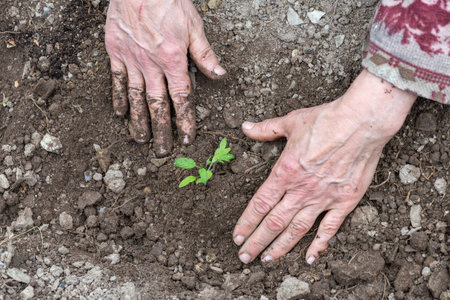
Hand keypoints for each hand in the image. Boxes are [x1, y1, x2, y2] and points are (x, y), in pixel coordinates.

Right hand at [105, 0, 225, 155]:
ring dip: (139, 120)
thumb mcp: (194, 26)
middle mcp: (151, 65)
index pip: (182, 98)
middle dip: (162, 130)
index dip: (186, 121)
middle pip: (158, 104)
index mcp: (174, 60)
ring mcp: (131, 59)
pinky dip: (118, 97)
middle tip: (162, 151)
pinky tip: (119, 113)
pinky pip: (116, 79)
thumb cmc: (169, 1)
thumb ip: (205, 54)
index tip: (187, 139)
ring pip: (135, 97)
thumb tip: (220, 75)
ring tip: (141, 139)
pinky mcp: (115, 51)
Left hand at [233, 70, 415, 263]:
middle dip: (257, 242)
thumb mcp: (290, 122)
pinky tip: (309, 258)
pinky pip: (329, 228)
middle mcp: (301, 190)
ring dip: (280, 247)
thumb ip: (266, 129)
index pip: (259, 205)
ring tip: (267, 260)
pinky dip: (319, 245)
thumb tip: (246, 126)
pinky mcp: (344, 201)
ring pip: (297, 230)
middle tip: (244, 257)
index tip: (237, 237)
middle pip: (274, 223)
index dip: (246, 223)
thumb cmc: (326, 120)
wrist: (361, 122)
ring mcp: (323, 198)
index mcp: (285, 172)